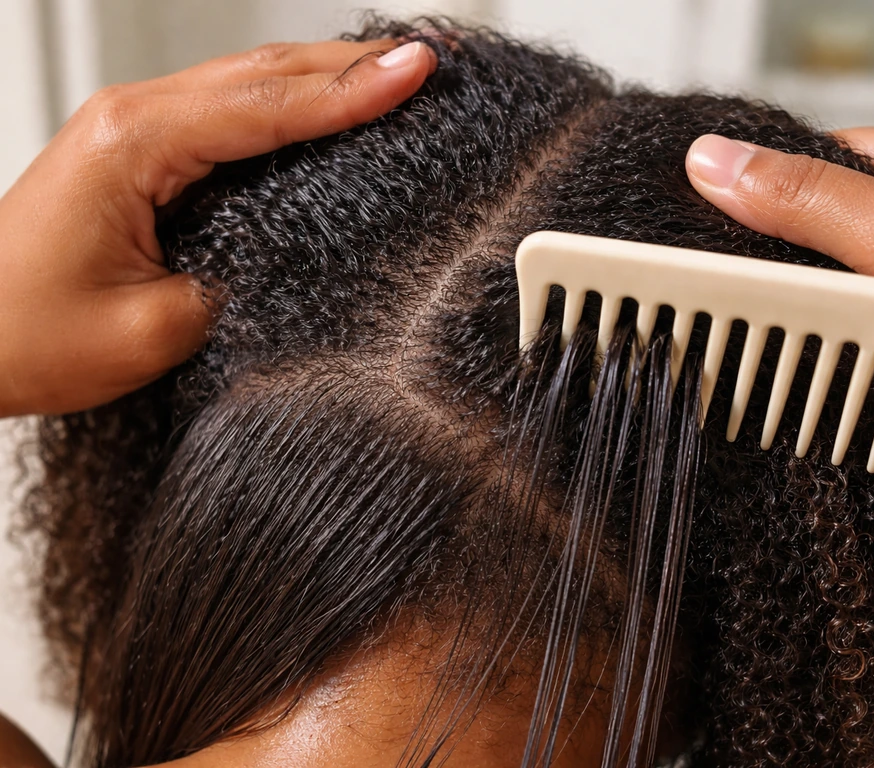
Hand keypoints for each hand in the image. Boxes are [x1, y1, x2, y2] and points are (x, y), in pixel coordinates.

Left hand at [0, 39, 435, 417]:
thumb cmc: (25, 334)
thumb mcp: (150, 331)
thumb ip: (235, 289)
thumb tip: (292, 264)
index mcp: (132, 146)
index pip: (265, 108)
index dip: (349, 93)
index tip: (415, 74)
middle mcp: (132, 121)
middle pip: (262, 74)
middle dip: (350, 65)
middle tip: (424, 62)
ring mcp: (135, 132)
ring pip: (248, 85)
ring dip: (324, 76)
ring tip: (394, 74)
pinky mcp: (141, 158)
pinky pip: (228, 115)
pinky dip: (287, 106)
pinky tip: (325, 108)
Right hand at [684, 125, 873, 469]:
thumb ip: (806, 198)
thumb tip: (714, 161)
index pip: (813, 157)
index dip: (757, 188)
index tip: (704, 222)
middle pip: (820, 224)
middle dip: (775, 260)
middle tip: (726, 290)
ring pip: (839, 282)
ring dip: (804, 311)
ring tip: (761, 336)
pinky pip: (862, 330)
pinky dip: (834, 349)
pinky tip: (813, 371)